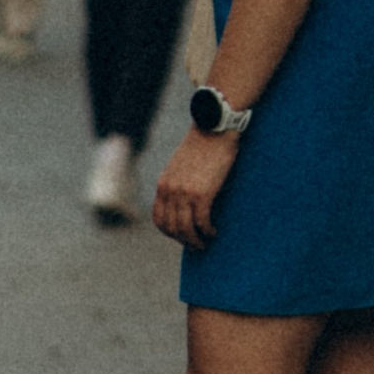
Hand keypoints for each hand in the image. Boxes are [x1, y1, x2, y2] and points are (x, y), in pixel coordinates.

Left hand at [152, 126, 237, 252]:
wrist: (214, 127)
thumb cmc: (203, 143)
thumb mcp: (181, 164)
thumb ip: (178, 182)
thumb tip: (184, 200)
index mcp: (163, 184)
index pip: (159, 218)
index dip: (169, 232)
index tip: (182, 236)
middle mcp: (170, 191)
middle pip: (171, 227)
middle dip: (183, 241)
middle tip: (196, 246)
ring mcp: (184, 193)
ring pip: (185, 229)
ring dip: (195, 241)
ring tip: (205, 243)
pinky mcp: (202, 194)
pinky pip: (202, 222)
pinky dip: (208, 231)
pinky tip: (214, 232)